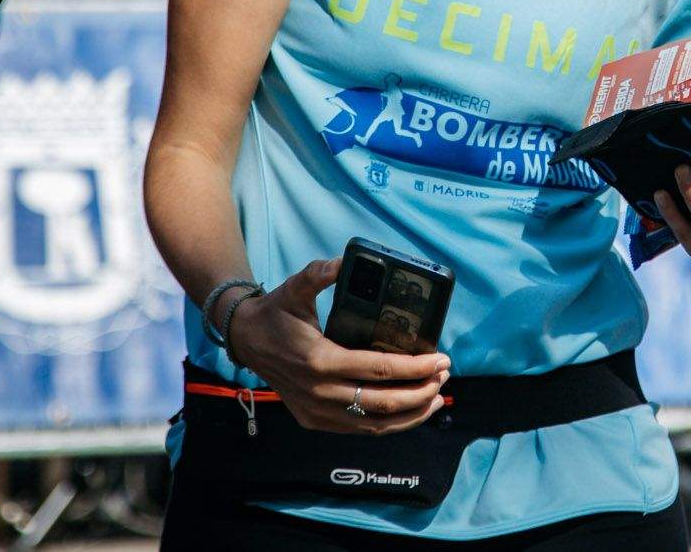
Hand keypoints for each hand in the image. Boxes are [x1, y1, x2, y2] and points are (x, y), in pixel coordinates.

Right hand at [225, 259, 449, 434]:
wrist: (246, 339)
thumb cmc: (276, 312)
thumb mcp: (294, 286)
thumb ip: (319, 273)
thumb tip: (342, 262)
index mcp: (320, 361)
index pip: (379, 370)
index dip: (415, 368)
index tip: (440, 359)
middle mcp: (320, 392)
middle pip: (383, 402)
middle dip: (421, 391)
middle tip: (444, 376)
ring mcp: (317, 411)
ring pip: (374, 424)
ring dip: (410, 414)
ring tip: (435, 397)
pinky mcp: (314, 420)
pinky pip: (358, 429)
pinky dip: (387, 424)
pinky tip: (407, 412)